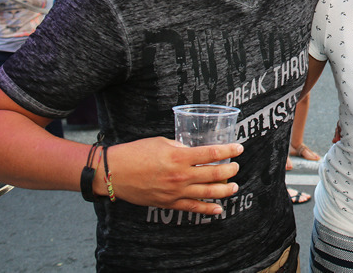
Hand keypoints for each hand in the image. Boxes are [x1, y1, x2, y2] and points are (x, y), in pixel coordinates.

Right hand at [94, 137, 242, 214]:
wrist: (113, 173)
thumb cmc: (135, 153)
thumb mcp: (161, 142)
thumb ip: (180, 147)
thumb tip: (192, 151)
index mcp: (179, 157)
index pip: (211, 153)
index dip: (228, 150)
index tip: (239, 148)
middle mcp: (180, 176)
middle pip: (213, 174)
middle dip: (230, 170)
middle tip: (237, 167)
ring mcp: (175, 192)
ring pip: (207, 193)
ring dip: (224, 190)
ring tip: (234, 187)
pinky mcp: (168, 203)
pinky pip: (192, 208)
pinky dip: (207, 209)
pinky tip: (218, 209)